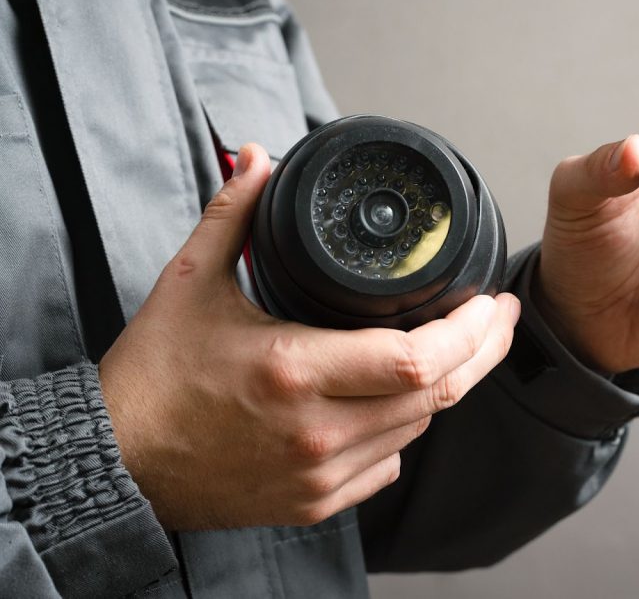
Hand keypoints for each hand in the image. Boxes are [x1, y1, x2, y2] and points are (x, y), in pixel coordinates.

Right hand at [99, 144, 519, 529]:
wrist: (116, 463)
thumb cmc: (152, 376)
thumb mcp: (189, 282)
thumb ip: (234, 214)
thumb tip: (257, 158)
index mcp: (294, 370)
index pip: (416, 358)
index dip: (469, 330)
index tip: (489, 301)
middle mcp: (317, 431)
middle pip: (437, 395)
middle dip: (482, 352)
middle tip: (498, 316)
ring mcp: (320, 475)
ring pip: (418, 427)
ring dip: (443, 385)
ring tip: (454, 345)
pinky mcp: (315, 504)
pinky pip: (390, 464)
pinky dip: (405, 427)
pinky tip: (400, 398)